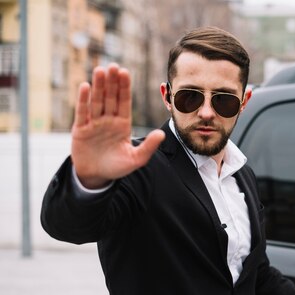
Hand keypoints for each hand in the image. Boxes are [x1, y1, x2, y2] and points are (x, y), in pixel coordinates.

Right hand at [71, 64, 164, 188]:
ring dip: (98, 86)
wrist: (97, 176)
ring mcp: (94, 123)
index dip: (124, 87)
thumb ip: (148, 147)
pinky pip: (82, 112)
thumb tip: (161, 134)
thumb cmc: (117, 167)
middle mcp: (109, 120)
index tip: (125, 72)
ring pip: (97, 101)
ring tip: (100, 70)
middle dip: (112, 82)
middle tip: (113, 66)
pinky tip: (85, 86)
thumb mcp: (136, 159)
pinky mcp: (81, 129)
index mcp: (123, 124)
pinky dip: (83, 99)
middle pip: (110, 97)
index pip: (124, 102)